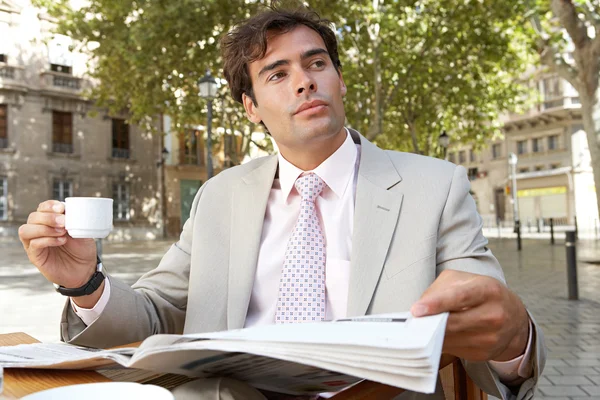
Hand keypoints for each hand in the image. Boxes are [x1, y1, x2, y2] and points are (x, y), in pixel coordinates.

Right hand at [19, 200, 97, 288]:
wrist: (84, 270)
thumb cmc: (82, 249)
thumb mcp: (83, 232)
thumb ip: (76, 222)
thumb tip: (70, 213)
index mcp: (51, 221)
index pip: (43, 208)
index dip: (50, 206)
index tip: (61, 208)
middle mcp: (40, 230)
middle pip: (33, 217)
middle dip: (48, 217)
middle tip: (64, 221)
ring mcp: (35, 243)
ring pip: (26, 230)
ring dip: (44, 228)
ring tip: (62, 232)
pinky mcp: (35, 255)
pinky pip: (33, 244)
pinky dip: (47, 240)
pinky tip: (61, 241)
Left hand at [411, 270, 528, 361]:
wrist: (513, 317)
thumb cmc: (484, 293)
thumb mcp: (466, 280)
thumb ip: (442, 288)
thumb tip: (421, 305)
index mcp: (488, 290)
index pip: (460, 297)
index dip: (436, 304)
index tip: (417, 310)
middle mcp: (493, 315)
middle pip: (453, 322)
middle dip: (429, 322)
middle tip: (413, 320)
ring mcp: (490, 337)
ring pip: (451, 338)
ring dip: (432, 333)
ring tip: (422, 325)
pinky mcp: (484, 354)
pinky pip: (453, 349)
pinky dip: (441, 342)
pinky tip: (437, 335)